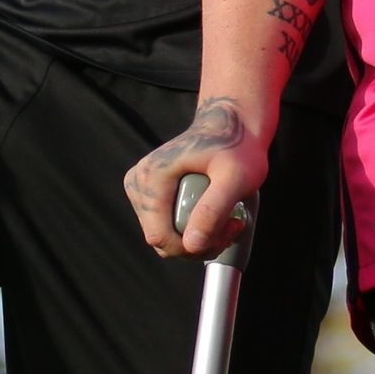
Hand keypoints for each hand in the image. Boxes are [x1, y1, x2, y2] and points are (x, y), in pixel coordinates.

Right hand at [123, 96, 268, 257]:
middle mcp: (138, 182)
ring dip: (198, 238)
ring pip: (165, 236)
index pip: (160, 236)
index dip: (192, 248)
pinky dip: (192, 228)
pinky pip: (167, 226)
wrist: (232, 125)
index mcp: (152, 176)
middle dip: (199, 243)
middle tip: (232, 226)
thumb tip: (191, 245)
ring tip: (228, 219)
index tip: (227, 233)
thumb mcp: (235, 177)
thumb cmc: (236, 145)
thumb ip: (213, 209)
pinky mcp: (150, 193)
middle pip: (162, 239)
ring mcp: (141, 187)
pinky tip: (215, 215)